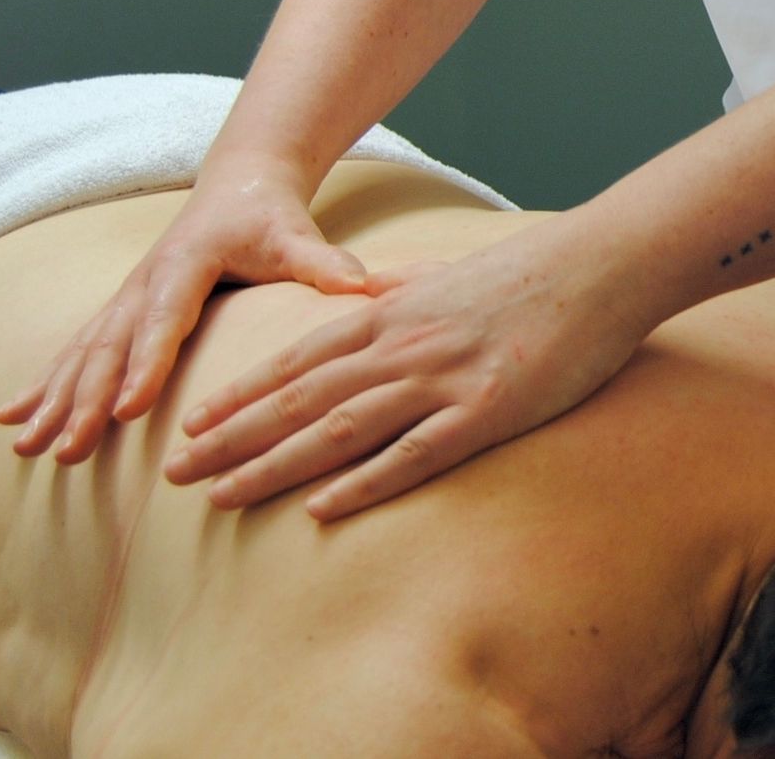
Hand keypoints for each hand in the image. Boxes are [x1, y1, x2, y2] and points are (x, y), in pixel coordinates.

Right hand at [0, 163, 366, 462]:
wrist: (240, 184)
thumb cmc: (271, 216)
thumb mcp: (296, 235)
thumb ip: (323, 263)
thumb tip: (364, 286)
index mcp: (187, 262)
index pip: (166, 318)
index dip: (147, 363)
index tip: (129, 409)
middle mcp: (146, 281)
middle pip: (111, 344)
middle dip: (85, 400)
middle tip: (67, 450)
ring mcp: (127, 296)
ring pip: (83, 352)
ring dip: (53, 400)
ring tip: (25, 446)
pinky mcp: (121, 309)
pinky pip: (76, 350)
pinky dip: (44, 384)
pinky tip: (9, 418)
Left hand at [160, 214, 655, 520]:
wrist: (599, 264)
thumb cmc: (532, 269)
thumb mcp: (449, 271)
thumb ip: (402, 284)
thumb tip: (366, 286)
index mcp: (390, 312)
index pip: (296, 360)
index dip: (238, 395)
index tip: (192, 422)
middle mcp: (401, 346)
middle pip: (297, 400)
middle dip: (230, 438)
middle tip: (175, 472)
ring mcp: (440, 380)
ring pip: (337, 430)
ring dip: (272, 466)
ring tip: (220, 497)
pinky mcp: (484, 412)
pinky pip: (412, 455)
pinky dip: (362, 484)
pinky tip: (321, 510)